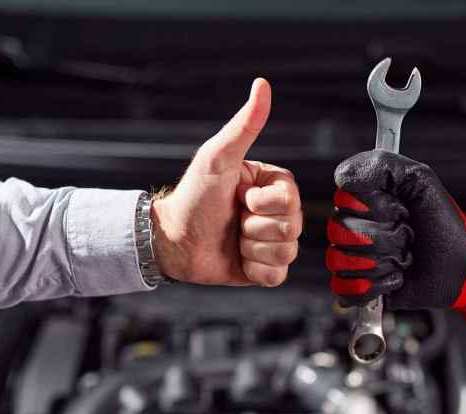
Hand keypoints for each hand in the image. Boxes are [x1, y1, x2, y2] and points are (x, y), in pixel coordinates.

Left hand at [151, 78, 301, 286]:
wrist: (172, 240)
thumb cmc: (194, 196)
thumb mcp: (218, 157)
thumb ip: (244, 125)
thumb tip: (262, 85)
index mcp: (273, 185)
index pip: (290, 200)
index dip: (262, 203)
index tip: (239, 197)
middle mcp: (276, 212)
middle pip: (293, 228)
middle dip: (254, 228)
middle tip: (232, 220)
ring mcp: (272, 241)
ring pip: (286, 253)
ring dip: (251, 249)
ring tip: (232, 239)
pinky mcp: (264, 269)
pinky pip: (277, 276)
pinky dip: (254, 270)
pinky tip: (237, 258)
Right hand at [326, 150, 465, 308]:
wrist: (462, 265)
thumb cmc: (442, 223)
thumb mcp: (421, 181)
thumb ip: (382, 166)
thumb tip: (342, 177)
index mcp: (362, 201)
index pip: (343, 199)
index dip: (374, 207)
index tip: (400, 210)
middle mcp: (352, 228)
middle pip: (340, 231)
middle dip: (383, 238)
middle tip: (407, 237)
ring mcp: (352, 259)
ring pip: (340, 261)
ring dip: (381, 263)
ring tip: (403, 260)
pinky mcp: (356, 289)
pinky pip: (343, 289)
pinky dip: (373, 288)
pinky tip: (395, 279)